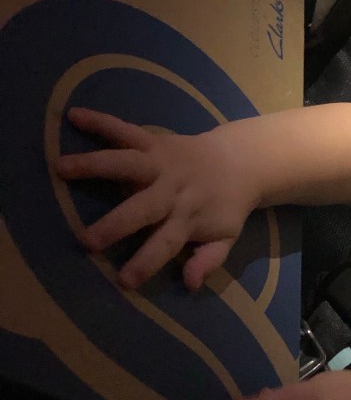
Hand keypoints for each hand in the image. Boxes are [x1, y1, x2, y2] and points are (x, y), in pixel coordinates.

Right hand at [55, 108, 257, 288]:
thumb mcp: (226, 237)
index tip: (124, 281)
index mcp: (189, 216)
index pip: (166, 243)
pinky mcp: (154, 141)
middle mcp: (173, 190)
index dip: (147, 262)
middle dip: (116, 224)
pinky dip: (100, 122)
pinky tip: (74, 116)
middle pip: (143, 208)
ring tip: (60, 168)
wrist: (241, 162)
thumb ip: (209, 260)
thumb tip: (190, 283)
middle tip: (87, 240)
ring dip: (95, 164)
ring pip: (127, 163)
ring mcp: (162, 162)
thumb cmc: (225, 206)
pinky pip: (126, 131)